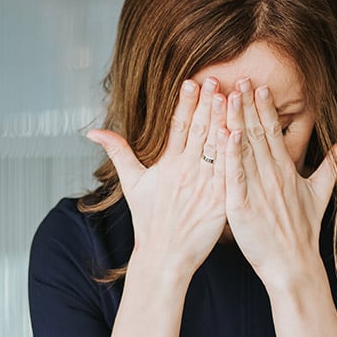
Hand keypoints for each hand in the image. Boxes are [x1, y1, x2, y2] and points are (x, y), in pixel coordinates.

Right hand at [87, 78, 226, 279]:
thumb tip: (93, 131)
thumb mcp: (131, 185)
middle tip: (216, 79)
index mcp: (166, 165)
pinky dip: (235, 154)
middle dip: (208, 104)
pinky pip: (230, 174)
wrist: (164, 257)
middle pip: (199, 132)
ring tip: (233, 98)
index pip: (177, 127)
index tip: (192, 81)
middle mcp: (185, 172)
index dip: (185, 103)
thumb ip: (118, 153)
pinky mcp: (219, 202)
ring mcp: (203, 186)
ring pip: (217, 148)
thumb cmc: (149, 221)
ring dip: (225, 121)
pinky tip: (243, 135)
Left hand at [219, 77, 336, 291]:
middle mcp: (272, 176)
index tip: (259, 85)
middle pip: (257, 134)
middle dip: (247, 106)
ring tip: (227, 96)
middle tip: (239, 79)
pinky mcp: (242, 207)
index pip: (275, 132)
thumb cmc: (303, 230)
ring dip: (235, 122)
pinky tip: (226, 135)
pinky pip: (235, 177)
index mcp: (287, 170)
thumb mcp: (322, 191)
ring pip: (244, 150)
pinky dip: (231, 156)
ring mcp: (257, 190)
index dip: (266, 108)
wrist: (293, 264)